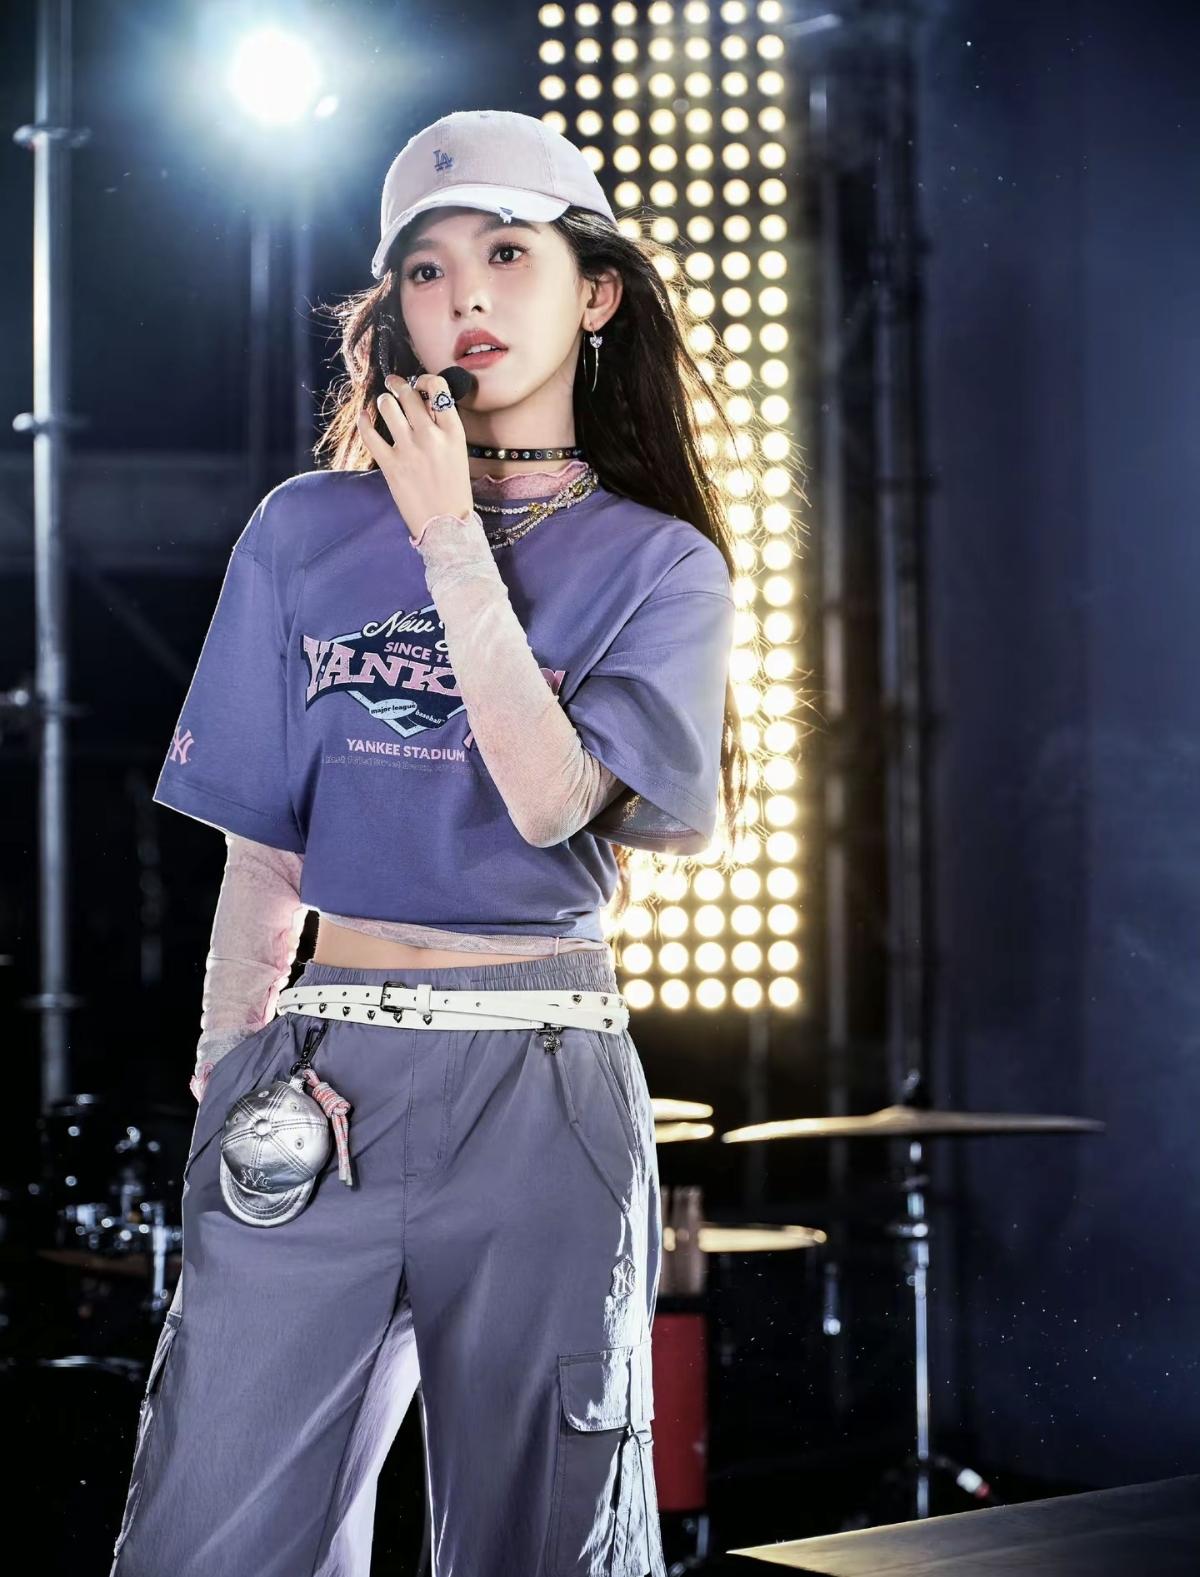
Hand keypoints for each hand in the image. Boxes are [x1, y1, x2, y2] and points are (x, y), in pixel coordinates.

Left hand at [357, 373, 473, 542]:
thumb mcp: (458, 453)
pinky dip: (364, 421)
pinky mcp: (390, 464)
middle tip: (394, 384)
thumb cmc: (454, 490)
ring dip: (384, 401)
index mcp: (453, 432)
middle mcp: (431, 436)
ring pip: (388, 406)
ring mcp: (409, 449)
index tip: (418, 383)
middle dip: (398, 385)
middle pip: (409, 393)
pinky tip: (364, 417)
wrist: (446, 524)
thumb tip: (423, 403)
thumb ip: (443, 428)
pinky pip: (370, 433)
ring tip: (384, 404)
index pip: (438, 388)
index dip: (425, 379)